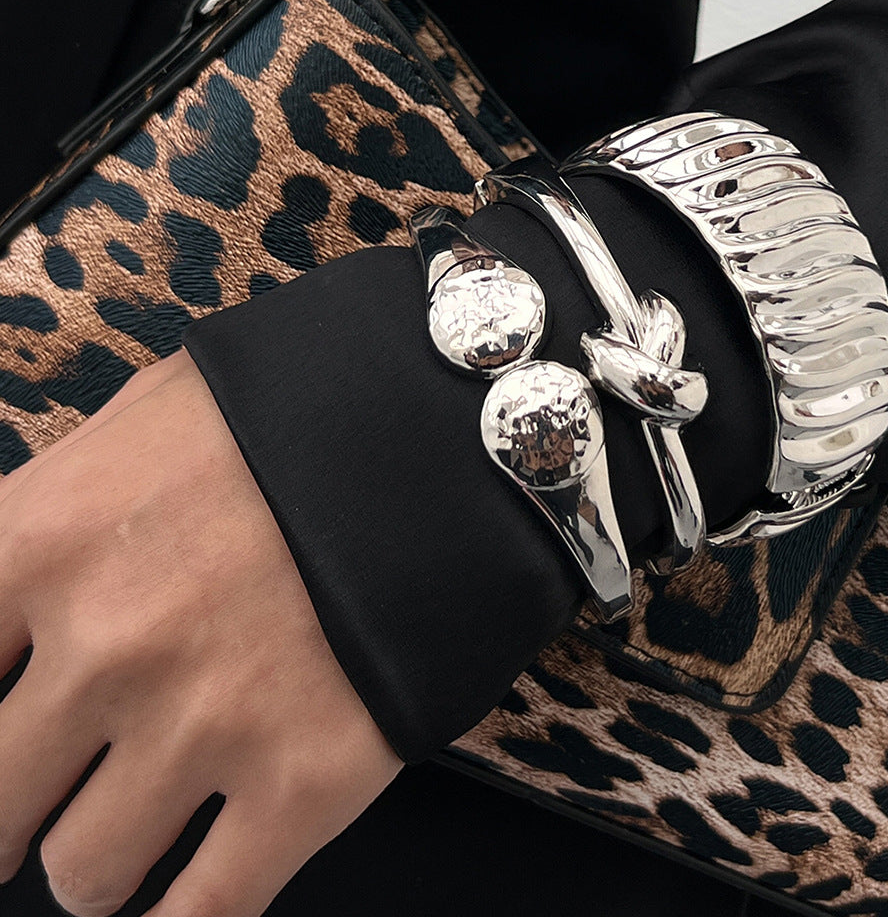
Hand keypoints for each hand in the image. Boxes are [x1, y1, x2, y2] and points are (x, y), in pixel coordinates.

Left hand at [0, 351, 401, 916]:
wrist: (457, 420)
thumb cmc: (302, 407)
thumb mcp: (148, 414)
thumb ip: (47, 503)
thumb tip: (6, 593)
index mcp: (46, 542)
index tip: (5, 732)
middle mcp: (107, 645)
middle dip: (18, 804)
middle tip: (49, 787)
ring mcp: (206, 722)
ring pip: (85, 874)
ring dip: (102, 855)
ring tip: (141, 815)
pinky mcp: (306, 781)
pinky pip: (203, 915)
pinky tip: (179, 901)